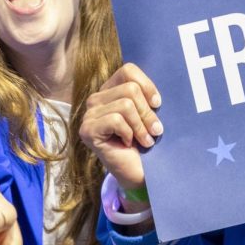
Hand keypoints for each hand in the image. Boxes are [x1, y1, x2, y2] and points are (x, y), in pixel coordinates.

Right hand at [79, 64, 162, 191]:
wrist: (139, 173)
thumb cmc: (145, 142)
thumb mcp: (149, 113)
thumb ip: (147, 96)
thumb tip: (155, 90)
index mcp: (110, 91)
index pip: (128, 70)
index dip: (147, 85)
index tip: (158, 103)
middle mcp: (96, 100)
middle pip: (130, 89)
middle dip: (147, 112)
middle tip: (154, 130)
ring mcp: (89, 115)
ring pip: (125, 104)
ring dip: (140, 126)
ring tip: (145, 140)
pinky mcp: (87, 130)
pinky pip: (116, 119)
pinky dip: (129, 133)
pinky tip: (128, 144)